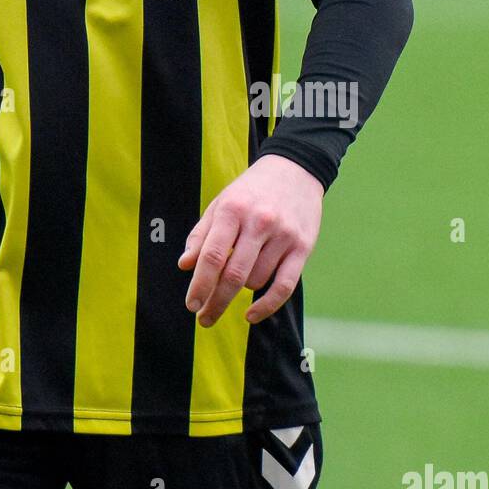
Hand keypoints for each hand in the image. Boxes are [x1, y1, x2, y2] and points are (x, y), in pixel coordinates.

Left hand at [177, 154, 323, 327]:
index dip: (200, 284)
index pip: (212, 255)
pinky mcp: (303, 247)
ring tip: (237, 279)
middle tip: (204, 319)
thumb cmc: (251, 191)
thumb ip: (201, 234)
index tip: (191, 305)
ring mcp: (283, 235)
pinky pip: (284, 286)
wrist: (295, 169)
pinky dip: (267, 305)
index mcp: (233, 209)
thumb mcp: (221, 203)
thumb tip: (185, 265)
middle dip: (215, 301)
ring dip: (241, 290)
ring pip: (256, 280)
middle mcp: (259, 222)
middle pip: (233, 274)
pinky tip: (251, 314)